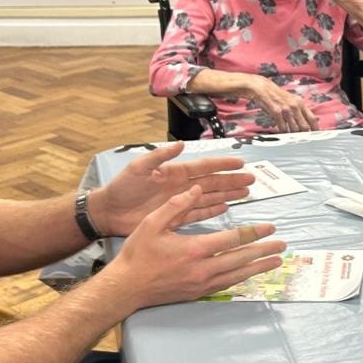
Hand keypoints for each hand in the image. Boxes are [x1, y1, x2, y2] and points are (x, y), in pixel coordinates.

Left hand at [93, 144, 255, 234]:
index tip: (241, 163)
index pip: (204, 166)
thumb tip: (180, 145)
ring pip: (210, 197)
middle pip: (213, 182)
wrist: (110, 211)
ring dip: (228, 195)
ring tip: (246, 193)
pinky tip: (225, 208)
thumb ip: (158, 156)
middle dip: (232, 180)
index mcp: (174, 172)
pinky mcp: (176, 216)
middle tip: (252, 180)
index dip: (222, 164)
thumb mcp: (138, 168)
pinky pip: (199, 213)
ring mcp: (180, 201)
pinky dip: (212, 211)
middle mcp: (181, 186)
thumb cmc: (122, 187)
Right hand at [110, 188, 286, 308]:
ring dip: (258, 267)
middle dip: (264, 251)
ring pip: (238, 275)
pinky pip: (227, 285)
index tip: (270, 227)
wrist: (126, 288)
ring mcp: (202, 284)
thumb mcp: (152, 223)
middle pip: (241, 259)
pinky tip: (251, 274)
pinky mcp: (198, 293)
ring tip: (276, 261)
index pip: (232, 239)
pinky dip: (242, 278)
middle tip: (282, 245)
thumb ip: (175, 205)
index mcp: (194, 249)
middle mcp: (203, 269)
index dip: (253, 232)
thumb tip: (197, 188)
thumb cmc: (138, 254)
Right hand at [247, 76, 318, 132]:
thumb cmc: (278, 96)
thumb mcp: (293, 100)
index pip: (312, 118)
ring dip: (292, 134)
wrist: (264, 89)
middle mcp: (295, 106)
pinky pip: (282, 127)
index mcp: (300, 103)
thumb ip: (301, 110)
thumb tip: (313, 119)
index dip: (315, 128)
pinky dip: (283, 132)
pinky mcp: (276, 112)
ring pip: (294, 129)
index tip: (316, 134)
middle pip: (304, 126)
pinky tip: (282, 131)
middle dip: (303, 134)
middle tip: (301, 138)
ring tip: (290, 135)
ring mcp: (286, 110)